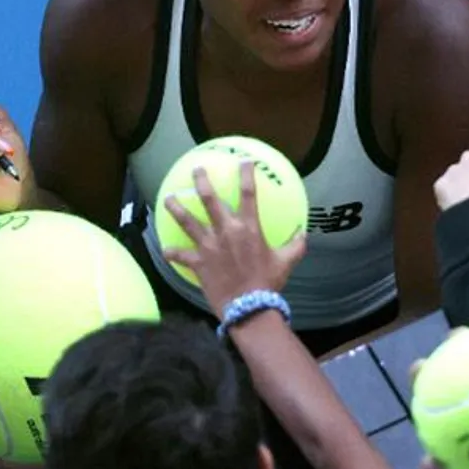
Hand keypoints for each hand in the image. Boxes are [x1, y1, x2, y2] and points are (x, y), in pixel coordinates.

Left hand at [162, 162, 307, 316]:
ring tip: (168, 198)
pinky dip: (173, 253)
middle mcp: (226, 231)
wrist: (248, 307)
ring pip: (187, 222)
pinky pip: (181, 256)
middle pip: (209, 200)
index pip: (248, 193)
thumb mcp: (286, 261)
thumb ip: (295, 245)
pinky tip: (166, 250)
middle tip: (197, 170)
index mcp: (249, 227)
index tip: (244, 161)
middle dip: (201, 182)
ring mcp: (209, 246)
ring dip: (176, 209)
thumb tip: (303, 233)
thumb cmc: (268, 282)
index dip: (246, 174)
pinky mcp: (198, 263)